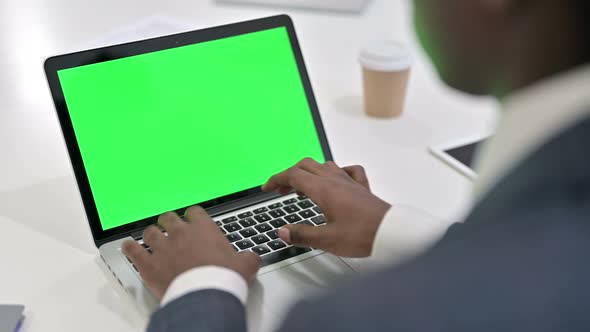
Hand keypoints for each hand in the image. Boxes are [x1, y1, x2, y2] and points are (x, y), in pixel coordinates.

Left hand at [122, 206, 260, 299]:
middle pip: (169, 218)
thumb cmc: (222, 278)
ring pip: (150, 232)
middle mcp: (180, 233)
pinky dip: (129, 248)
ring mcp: (162, 247)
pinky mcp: (148, 264)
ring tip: (152, 238)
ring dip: (151, 235)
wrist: (205, 295)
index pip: (195, 212)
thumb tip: (254, 259)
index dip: (193, 215)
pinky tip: (127, 247)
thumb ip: (248, 258)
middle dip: (169, 222)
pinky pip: (133, 251)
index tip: (193, 219)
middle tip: (171, 228)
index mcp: (203, 228)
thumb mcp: (245, 265)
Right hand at [262, 158, 390, 256]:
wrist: (391, 232)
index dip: (276, 179)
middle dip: (289, 175)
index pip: (293, 175)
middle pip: (305, 165)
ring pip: (324, 165)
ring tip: (302, 188)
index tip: (267, 188)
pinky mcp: (361, 187)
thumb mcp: (326, 239)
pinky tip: (336, 181)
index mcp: (323, 189)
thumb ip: (302, 235)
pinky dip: (336, 172)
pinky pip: (347, 170)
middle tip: (281, 190)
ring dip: (309, 172)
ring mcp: (349, 181)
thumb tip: (282, 232)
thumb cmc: (362, 235)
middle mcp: (334, 180)